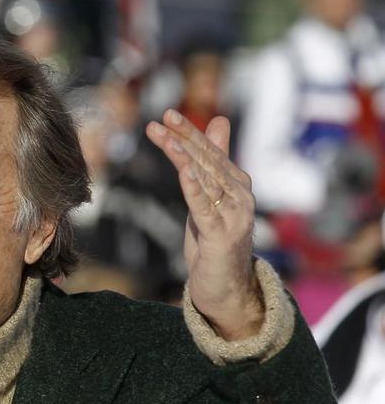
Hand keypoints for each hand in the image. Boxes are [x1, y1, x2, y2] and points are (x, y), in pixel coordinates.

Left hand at [146, 110, 263, 340]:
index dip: (190, 132)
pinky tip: (185, 172)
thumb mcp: (211, 197)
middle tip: (163, 118)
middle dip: (184, 138)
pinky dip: (195, 189)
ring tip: (168, 139)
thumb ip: (216, 161)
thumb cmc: (215, 241)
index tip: (166, 115)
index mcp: (236, 185)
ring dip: (185, 158)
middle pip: (208, 161)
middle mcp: (240, 196)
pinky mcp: (222, 237)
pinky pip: (205, 209)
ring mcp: (234, 217)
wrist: (227, 288)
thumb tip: (219, 120)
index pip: (210, 152)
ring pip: (206, 181)